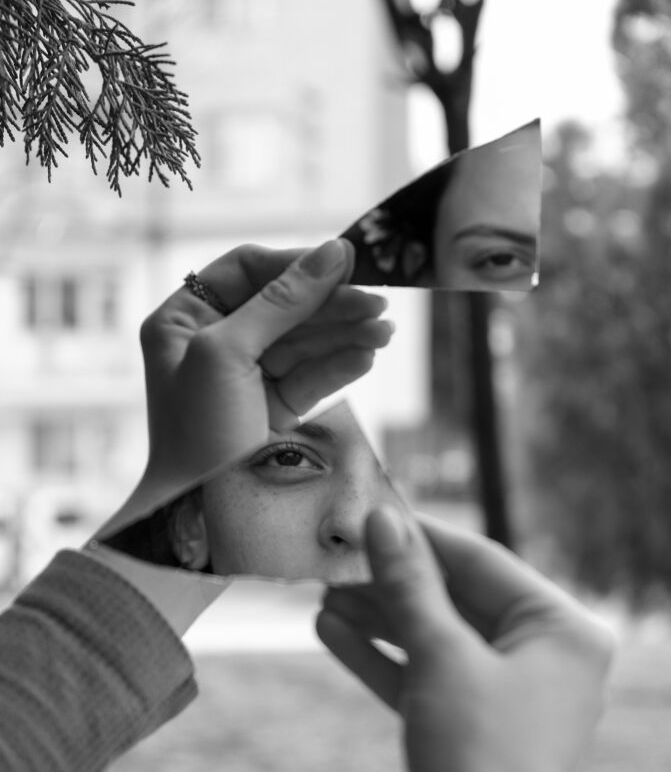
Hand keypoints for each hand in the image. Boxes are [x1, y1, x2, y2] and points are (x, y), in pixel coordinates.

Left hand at [97, 240, 391, 538]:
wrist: (198, 518)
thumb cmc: (197, 434)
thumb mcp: (227, 355)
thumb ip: (281, 302)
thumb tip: (333, 253)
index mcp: (183, 322)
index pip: (247, 272)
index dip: (296, 266)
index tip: (344, 264)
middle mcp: (213, 345)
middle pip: (284, 307)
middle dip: (332, 305)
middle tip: (380, 303)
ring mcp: (247, 379)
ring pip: (305, 343)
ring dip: (347, 334)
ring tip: (386, 330)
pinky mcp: (274, 411)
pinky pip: (313, 377)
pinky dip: (342, 365)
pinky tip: (369, 353)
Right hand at [317, 506, 614, 771]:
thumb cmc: (478, 755)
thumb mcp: (440, 655)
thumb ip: (409, 585)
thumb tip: (382, 521)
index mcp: (563, 630)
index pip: (482, 561)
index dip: (421, 536)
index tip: (369, 512)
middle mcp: (545, 658)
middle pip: (456, 599)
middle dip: (392, 582)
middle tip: (336, 556)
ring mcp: (508, 695)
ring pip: (436, 639)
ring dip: (380, 618)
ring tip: (323, 593)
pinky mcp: (473, 728)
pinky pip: (427, 677)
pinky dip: (384, 658)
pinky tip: (332, 631)